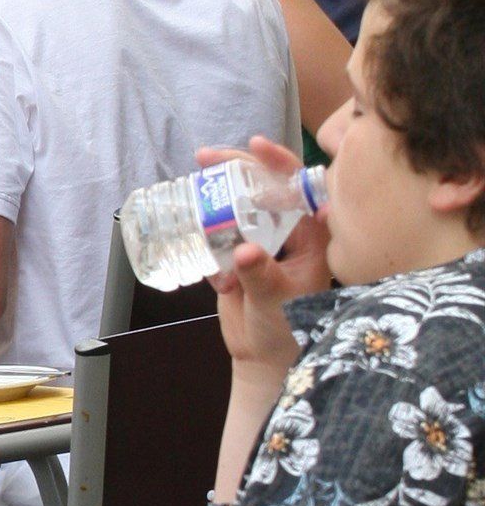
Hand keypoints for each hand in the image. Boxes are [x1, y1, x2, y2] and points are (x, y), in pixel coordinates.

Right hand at [198, 134, 326, 382]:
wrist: (266, 358)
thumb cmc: (290, 330)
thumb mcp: (279, 302)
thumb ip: (262, 276)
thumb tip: (245, 250)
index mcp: (312, 237)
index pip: (300, 189)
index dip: (279, 163)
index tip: (255, 146)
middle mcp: (288, 233)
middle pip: (263, 188)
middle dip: (236, 169)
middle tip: (206, 158)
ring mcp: (262, 242)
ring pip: (239, 205)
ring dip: (216, 194)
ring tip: (194, 181)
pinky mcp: (238, 255)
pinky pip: (219, 231)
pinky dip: (205, 227)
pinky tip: (195, 231)